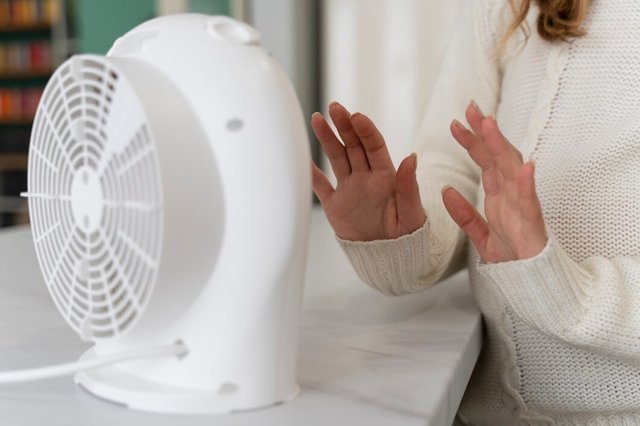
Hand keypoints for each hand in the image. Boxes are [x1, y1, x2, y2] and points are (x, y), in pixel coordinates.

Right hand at [311, 102, 425, 240]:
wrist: (389, 259)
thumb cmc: (407, 236)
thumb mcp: (411, 212)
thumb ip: (409, 186)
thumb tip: (412, 157)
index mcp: (386, 177)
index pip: (374, 146)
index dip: (366, 131)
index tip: (356, 117)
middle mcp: (366, 178)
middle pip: (353, 146)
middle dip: (344, 126)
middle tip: (335, 107)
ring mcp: (350, 189)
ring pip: (337, 158)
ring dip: (327, 138)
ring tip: (317, 118)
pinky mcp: (336, 205)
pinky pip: (320, 185)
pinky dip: (311, 173)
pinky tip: (301, 157)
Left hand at [442, 102, 547, 262]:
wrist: (532, 283)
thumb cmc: (513, 256)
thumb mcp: (480, 235)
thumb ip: (464, 214)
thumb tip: (445, 191)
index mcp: (499, 195)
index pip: (484, 161)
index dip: (471, 141)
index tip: (457, 122)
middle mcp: (511, 194)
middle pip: (497, 157)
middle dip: (485, 132)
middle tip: (471, 108)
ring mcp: (523, 206)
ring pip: (511, 170)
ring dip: (501, 147)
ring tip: (489, 125)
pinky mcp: (533, 223)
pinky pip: (529, 201)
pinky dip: (526, 184)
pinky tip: (524, 167)